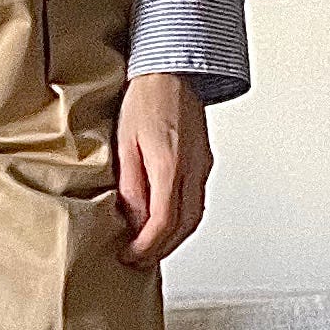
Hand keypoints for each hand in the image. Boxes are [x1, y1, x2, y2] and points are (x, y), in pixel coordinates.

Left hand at [114, 70, 211, 265]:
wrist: (172, 70)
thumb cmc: (145, 99)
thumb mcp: (125, 142)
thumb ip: (131, 185)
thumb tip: (134, 220)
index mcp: (171, 165)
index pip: (163, 222)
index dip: (146, 246)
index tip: (129, 255)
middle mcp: (193, 169)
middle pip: (184, 227)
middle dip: (161, 250)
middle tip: (138, 260)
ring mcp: (203, 165)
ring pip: (195, 217)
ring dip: (173, 238)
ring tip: (149, 247)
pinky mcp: (204, 161)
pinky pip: (197, 201)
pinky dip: (181, 220)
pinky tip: (164, 221)